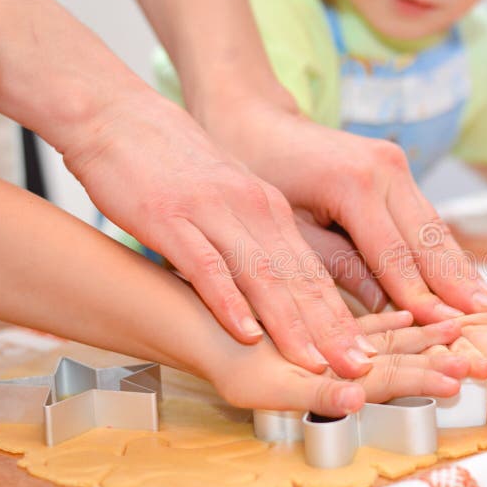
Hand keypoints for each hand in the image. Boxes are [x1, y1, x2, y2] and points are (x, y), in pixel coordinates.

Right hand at [65, 91, 374, 378]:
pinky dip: (229, 301)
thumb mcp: (230, 198)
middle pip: (300, 278)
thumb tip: (282, 286)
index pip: (314, 271)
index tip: (366, 353)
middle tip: (360, 369)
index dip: (343, 316)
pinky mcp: (171, 216)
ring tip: (316, 364)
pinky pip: (206, 265)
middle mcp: (253, 210)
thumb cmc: (175, 164)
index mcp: (270, 208)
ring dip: (292, 325)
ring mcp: (214, 212)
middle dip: (333, 329)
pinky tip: (247, 333)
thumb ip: (256, 238)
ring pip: (264, 275)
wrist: (120, 117)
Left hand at [200, 100, 486, 324]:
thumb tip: (387, 311)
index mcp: (353, 184)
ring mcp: (395, 164)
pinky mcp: (396, 168)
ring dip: (461, 268)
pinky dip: (445, 250)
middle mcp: (385, 169)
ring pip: (435, 227)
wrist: (256, 120)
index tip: (449, 328)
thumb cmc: (260, 175)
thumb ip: (336, 266)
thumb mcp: (287, 229)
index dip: (422, 296)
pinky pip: (425, 217)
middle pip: (428, 239)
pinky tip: (465, 278)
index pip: (394, 255)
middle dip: (458, 284)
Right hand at [209, 310, 469, 416]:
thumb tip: (357, 398)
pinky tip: (408, 318)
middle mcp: (342, 365)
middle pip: (396, 364)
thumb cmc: (232, 365)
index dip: (425, 378)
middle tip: (473, 361)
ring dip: (420, 343)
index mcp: (337, 380)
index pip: (391, 379)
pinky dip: (388, 324)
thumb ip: (318, 394)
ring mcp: (335, 347)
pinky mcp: (323, 329)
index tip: (459, 378)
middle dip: (434, 363)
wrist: (206, 338)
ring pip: (387, 346)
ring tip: (453, 335)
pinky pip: (364, 327)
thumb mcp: (271, 386)